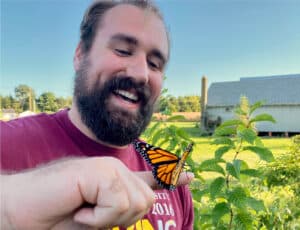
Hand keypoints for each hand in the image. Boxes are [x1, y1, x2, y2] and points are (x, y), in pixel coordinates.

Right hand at [1, 157, 193, 229]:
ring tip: (83, 211)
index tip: (189, 175)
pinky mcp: (100, 171)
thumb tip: (146, 202)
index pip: (150, 179)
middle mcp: (115, 170)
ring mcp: (108, 167)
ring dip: (106, 220)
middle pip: (146, 202)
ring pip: (135, 204)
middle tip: (91, 216)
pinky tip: (79, 208)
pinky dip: (97, 218)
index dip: (170, 177)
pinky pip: (116, 203)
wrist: (22, 211)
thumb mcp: (96, 218)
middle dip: (121, 219)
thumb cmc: (57, 217)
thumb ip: (119, 209)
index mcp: (116, 182)